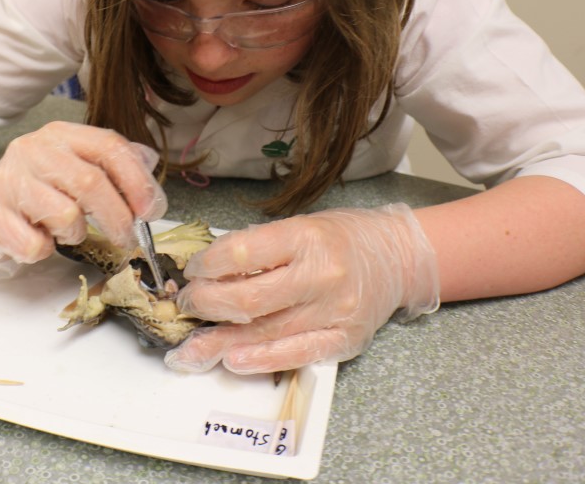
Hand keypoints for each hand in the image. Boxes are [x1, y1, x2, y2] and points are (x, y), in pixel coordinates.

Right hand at [0, 121, 166, 278]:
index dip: (137, 181)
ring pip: (65, 215)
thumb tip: (150, 181)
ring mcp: (8, 179)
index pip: (109, 147)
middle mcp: (33, 149)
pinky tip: (38, 238)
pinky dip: (44, 250)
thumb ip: (115, 168)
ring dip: (76, 233)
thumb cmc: (40, 185)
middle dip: (118, 218)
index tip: (152, 211)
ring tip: (68, 230)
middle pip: (90, 183)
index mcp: (62, 134)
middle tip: (129, 239)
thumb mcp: (77, 165)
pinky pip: (33, 244)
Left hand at [164, 204, 438, 373]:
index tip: (193, 271)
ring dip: (220, 340)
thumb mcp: (299, 225)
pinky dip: (259, 359)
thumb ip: (258, 248)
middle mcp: (321, 275)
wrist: (397, 257)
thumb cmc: (342, 238)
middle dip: (206, 304)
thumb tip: (208, 273)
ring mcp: (334, 312)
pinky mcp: (344, 340)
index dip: (207, 266)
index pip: (242, 253)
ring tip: (190, 347)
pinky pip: (294, 355)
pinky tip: (232, 359)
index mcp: (306, 237)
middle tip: (187, 305)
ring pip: (264, 331)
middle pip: (247, 298)